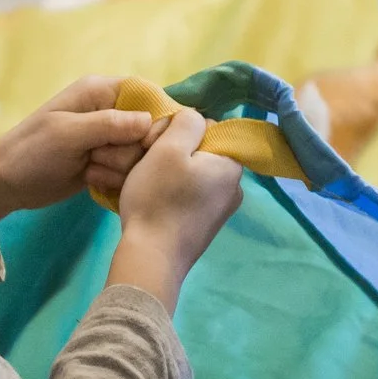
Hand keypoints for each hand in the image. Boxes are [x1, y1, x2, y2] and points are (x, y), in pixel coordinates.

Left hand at [0, 76, 155, 224]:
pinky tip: (94, 181)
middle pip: (148, 129)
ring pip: (141, 154)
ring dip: (119, 168)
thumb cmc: (31, 151)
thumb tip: (149, 121)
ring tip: (90, 169)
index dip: (155, 116)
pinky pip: (130, 171)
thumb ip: (110, 124)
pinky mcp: (106, 162)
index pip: (147, 93)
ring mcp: (108, 139)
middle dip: (128, 149)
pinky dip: (116, 179)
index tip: (145, 141)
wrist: (5, 183)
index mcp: (100, 92)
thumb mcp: (69, 134)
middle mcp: (109, 112)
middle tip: (97, 156)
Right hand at [109, 109, 245, 312]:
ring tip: (144, 183)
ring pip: (191, 175)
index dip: (177, 131)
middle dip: (171, 152)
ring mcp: (220, 211)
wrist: (151, 259)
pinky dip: (169, 194)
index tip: (154, 145)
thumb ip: (187, 123)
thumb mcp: (169, 148)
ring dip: (167, 173)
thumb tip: (194, 119)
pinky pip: (187, 197)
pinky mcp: (203, 228)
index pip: (208, 128)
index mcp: (232, 166)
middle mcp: (234, 188)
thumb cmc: (159, 199)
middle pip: (199, 152)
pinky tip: (151, 202)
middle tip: (144, 164)